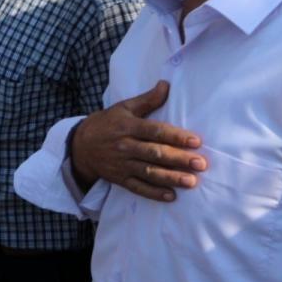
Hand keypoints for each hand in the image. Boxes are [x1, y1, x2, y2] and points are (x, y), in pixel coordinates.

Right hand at [71, 81, 205, 202]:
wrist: (80, 145)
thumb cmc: (107, 123)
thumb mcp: (124, 108)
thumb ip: (147, 100)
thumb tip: (166, 85)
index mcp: (128, 126)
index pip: (154, 131)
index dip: (175, 136)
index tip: (196, 141)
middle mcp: (125, 146)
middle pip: (154, 153)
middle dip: (178, 159)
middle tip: (200, 164)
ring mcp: (122, 164)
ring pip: (149, 172)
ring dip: (170, 177)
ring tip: (191, 181)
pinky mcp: (119, 178)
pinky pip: (137, 187)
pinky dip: (153, 193)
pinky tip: (171, 196)